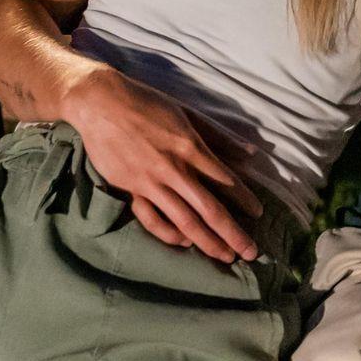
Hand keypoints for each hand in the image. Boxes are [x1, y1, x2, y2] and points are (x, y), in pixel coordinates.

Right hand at [63, 69, 262, 263]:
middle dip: (233, 234)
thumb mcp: (187, 112)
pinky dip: (169, 234)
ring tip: (226, 257)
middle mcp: (174, 169)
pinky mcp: (131, 189)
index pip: (225, 181)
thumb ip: (219, 135)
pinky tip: (185, 242)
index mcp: (191, 147)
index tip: (259, 214)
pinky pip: (152, 219)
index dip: (245, 200)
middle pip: (210, 209)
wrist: (101, 103)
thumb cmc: (147, 103)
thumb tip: (251, 152)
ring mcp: (151, 182)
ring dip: (207, 242)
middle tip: (252, 253)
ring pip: (184, 220)